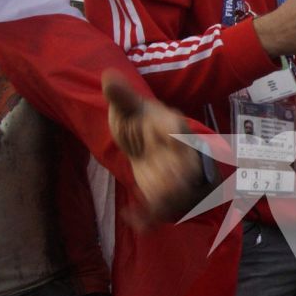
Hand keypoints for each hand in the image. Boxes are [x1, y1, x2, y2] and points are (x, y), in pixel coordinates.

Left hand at [104, 71, 204, 223]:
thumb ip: (121, 96)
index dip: (177, 138)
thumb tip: (107, 76)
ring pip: (179, 194)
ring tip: (141, 213)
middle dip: (177, 183)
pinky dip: (149, 218)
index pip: (178, 132)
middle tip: (157, 192)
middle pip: (187, 170)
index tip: (170, 141)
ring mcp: (174, 175)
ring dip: (164, 204)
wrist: (142, 139)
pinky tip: (132, 219)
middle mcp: (179, 153)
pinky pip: (161, 208)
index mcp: (172, 127)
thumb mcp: (126, 107)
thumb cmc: (138, 119)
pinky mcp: (163, 192)